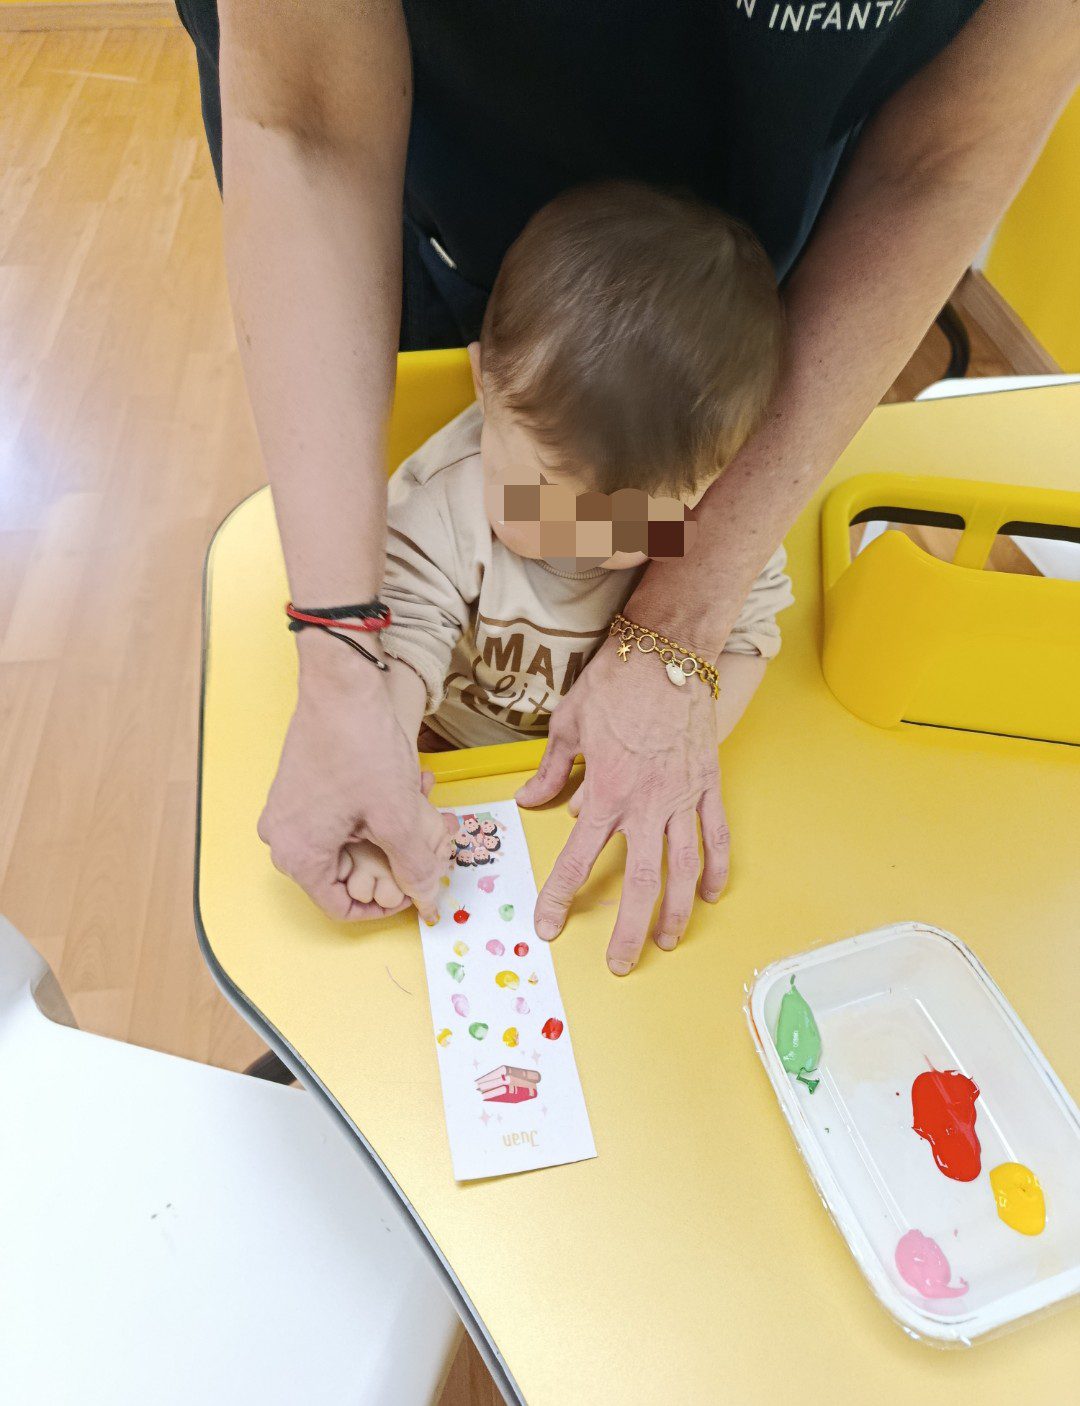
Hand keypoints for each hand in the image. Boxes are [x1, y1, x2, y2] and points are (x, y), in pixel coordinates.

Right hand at [258, 632, 450, 920]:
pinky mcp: (298, 789)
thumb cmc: (359, 744)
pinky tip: (404, 783)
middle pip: (347, 873)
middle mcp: (283, 837)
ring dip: (389, 828)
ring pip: (349, 842)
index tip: (415, 885)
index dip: (386, 904)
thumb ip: (412, 864)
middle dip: (393, 856)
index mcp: (298, 854)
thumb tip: (426, 899)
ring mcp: (287, 811)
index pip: (342, 907)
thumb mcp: (395, 814)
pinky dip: (374, 808)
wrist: (339, 682)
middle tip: (427, 836)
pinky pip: (340, 817)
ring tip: (418, 799)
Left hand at [516, 639, 729, 974]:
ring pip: (681, 868)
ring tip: (667, 941)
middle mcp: (646, 803)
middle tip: (620, 963)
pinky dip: (716, 867)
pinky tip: (710, 894)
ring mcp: (682, 796)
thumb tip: (530, 803)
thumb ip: (550, 772)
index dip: (559, 898)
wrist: (667, 650)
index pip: (577, 859)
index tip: (548, 927)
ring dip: (675, 911)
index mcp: (605, 791)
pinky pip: (716, 835)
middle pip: (639, 882)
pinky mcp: (708, 782)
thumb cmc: (613, 682)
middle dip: (628, 929)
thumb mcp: (567, 725)